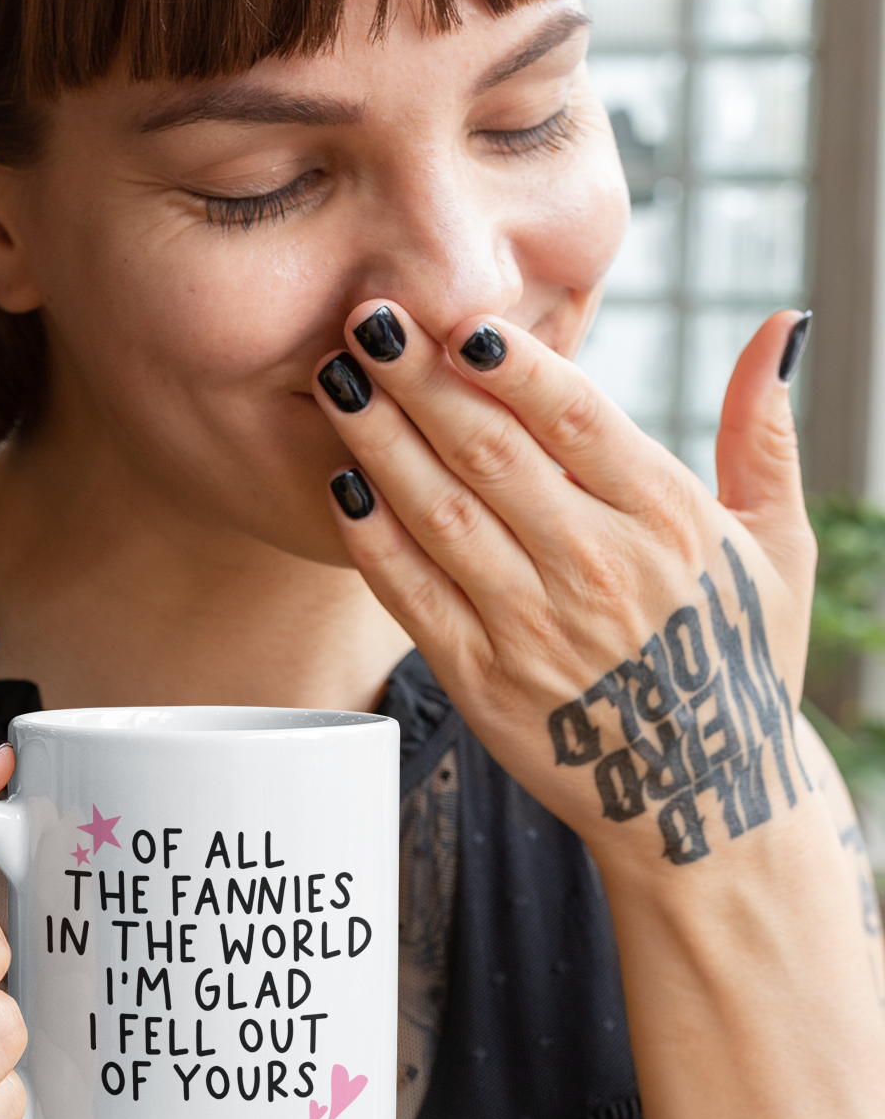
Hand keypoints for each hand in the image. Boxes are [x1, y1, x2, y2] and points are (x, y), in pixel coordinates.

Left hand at [315, 303, 818, 878]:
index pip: (576, 417)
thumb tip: (783, 323)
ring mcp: (534, 626)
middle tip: (367, 317)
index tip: (461, 316)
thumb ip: (765, 432)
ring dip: (379, 439)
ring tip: (336, 378)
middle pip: (490, 451)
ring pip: (441, 512)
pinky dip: (372, 538)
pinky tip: (341, 485)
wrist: (704, 802)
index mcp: (669, 519)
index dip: (512, 362)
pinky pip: (414, 594)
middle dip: (419, 376)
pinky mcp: (483, 679)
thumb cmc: (740, 659)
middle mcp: (598, 567)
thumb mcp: (777, 546)